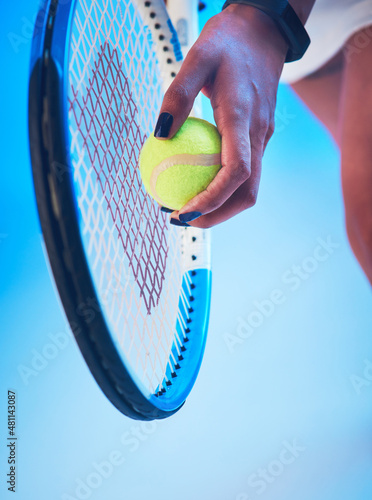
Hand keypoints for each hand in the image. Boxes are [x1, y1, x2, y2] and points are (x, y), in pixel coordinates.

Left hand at [155, 4, 287, 227]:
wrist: (264, 31)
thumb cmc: (228, 42)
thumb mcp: (197, 57)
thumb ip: (177, 95)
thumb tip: (159, 136)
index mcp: (243, 118)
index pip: (236, 172)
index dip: (212, 200)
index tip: (184, 212)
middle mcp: (258, 135)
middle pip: (247, 193)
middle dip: (217, 216)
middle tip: (182, 218)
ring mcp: (263, 138)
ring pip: (249, 187)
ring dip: (222, 207)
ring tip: (188, 207)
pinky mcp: (260, 136)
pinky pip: (246, 171)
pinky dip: (225, 188)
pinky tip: (199, 181)